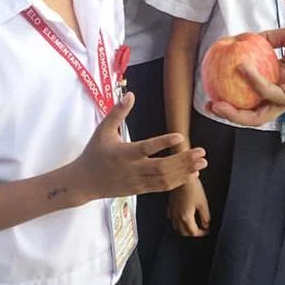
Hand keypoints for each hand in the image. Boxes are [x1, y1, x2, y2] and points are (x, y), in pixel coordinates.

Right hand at [69, 93, 205, 201]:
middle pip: (161, 167)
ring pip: (164, 180)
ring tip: (202, 163)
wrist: (83, 183)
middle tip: (201, 152)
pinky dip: (178, 182)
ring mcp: (137, 182)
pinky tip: (192, 175)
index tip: (180, 136)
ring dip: (185, 172)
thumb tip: (130, 94)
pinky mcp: (140, 190)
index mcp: (123, 153)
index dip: (163, 143)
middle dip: (183, 161)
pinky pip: (161, 187)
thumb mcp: (103, 130)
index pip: (145, 148)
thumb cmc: (94, 152)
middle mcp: (132, 169)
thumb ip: (117, 113)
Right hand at [168, 176, 210, 236]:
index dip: (202, 234)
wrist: (182, 176)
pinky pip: (172, 219)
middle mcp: (177, 217)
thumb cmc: (193, 188)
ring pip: (177, 227)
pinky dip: (178, 222)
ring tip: (192, 225)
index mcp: (186, 217)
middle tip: (201, 230)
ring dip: (185, 229)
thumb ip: (205, 216)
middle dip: (193, 233)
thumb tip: (206, 225)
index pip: (193, 232)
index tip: (207, 231)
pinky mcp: (169, 206)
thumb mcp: (203, 203)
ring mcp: (172, 212)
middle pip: (184, 232)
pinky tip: (182, 217)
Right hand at [209, 25, 284, 126]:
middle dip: (228, 113)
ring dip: (235, 113)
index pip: (251, 92)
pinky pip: (268, 92)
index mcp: (279, 79)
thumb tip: (243, 37)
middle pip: (251, 111)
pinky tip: (242, 67)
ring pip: (257, 115)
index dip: (232, 92)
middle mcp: (281, 92)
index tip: (213, 84)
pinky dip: (253, 81)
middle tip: (210, 104)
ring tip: (217, 105)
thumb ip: (265, 39)